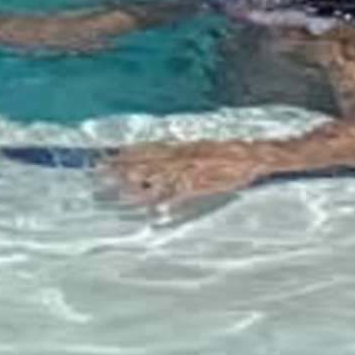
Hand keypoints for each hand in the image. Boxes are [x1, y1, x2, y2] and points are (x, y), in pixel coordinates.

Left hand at [102, 138, 272, 213]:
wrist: (256, 154)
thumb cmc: (230, 150)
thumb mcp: (200, 142)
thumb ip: (178, 147)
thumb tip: (156, 150)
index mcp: (181, 146)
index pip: (147, 149)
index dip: (125, 154)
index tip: (106, 157)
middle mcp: (182, 157)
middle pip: (145, 164)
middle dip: (121, 170)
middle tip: (98, 175)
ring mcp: (191, 172)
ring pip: (158, 180)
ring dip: (137, 187)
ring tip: (116, 194)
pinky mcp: (203, 187)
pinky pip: (182, 196)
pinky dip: (168, 203)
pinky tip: (154, 211)